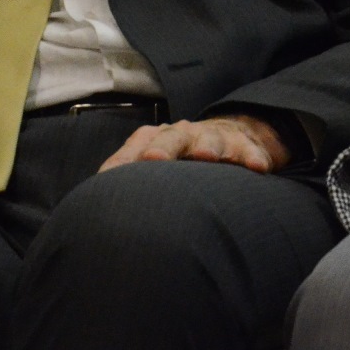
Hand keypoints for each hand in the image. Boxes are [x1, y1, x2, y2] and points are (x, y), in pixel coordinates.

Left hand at [97, 114, 290, 175]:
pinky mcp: (244, 144)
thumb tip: (93, 214)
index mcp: (157, 139)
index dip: (126, 160)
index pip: (137, 146)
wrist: (231, 135)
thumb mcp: (156, 167)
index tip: (113, 176)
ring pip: (211, 138)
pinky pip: (249, 150)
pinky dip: (252, 157)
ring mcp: (215, 138)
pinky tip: (256, 168)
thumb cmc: (184, 159)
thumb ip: (128, 183)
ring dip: (208, 146)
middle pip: (171, 137)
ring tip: (207, 157)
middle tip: (153, 159)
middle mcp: (184, 135)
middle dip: (163, 147)